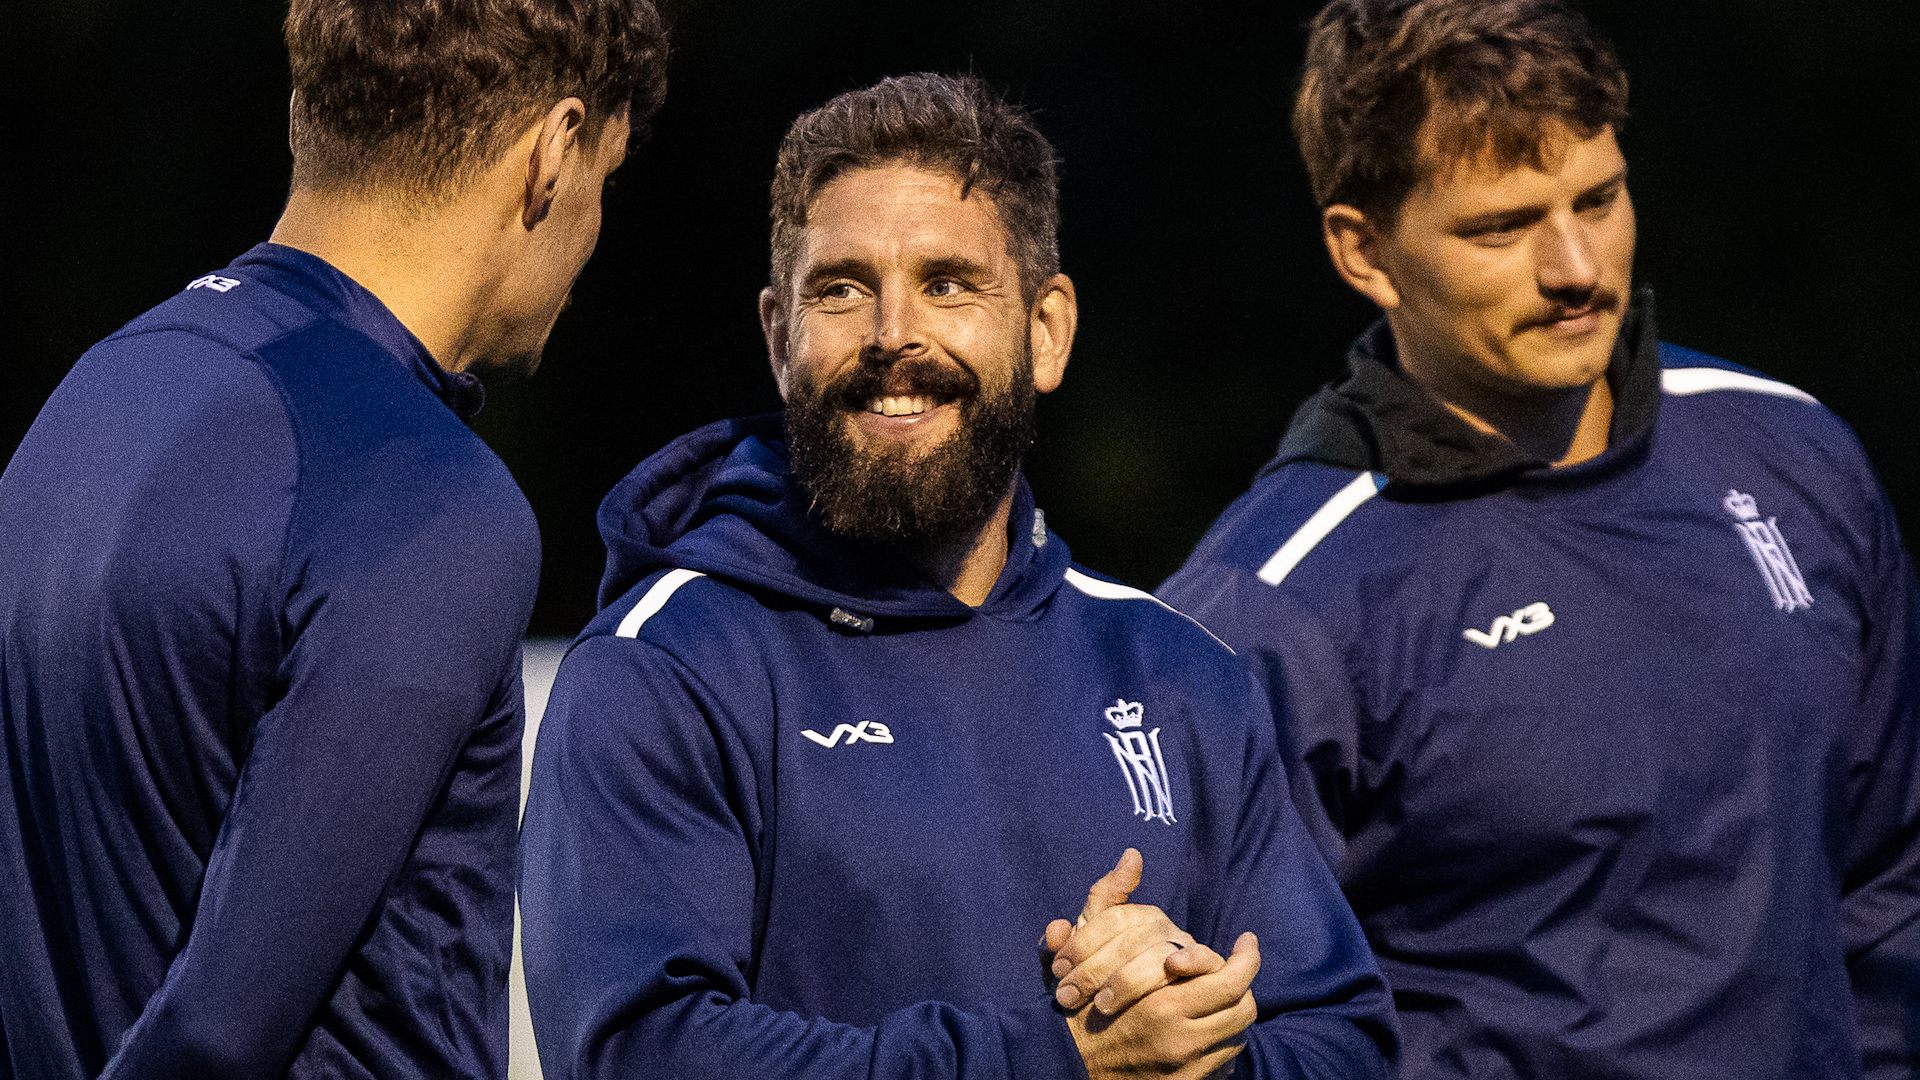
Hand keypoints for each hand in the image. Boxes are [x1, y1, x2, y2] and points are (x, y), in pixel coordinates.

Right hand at [1044, 850, 1259, 1079]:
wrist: (1058, 1062)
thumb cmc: (1073, 1000)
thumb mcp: (1085, 944)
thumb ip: (1108, 899)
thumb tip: (1132, 856)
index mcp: (1160, 1001)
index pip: (1229, 978)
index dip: (1246, 958)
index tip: (1248, 940)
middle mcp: (1178, 1036)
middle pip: (1241, 1007)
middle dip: (1247, 983)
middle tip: (1245, 962)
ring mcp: (1182, 1065)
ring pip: (1235, 1034)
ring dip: (1234, 1011)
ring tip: (1228, 993)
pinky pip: (1222, 1061)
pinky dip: (1221, 1040)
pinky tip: (1209, 1023)